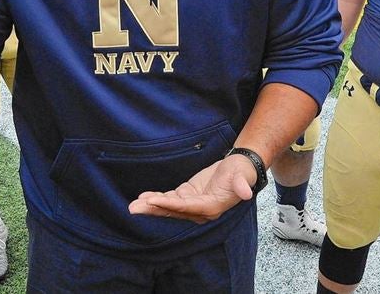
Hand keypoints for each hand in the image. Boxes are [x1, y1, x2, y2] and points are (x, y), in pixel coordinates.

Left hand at [127, 153, 256, 223]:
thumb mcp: (243, 176)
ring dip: (151, 206)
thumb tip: (247, 192)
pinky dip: (156, 198)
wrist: (239, 169)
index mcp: (211, 207)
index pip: (186, 207)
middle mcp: (200, 210)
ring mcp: (192, 204)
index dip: (169, 204)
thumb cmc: (241, 172)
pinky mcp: (188, 196)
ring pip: (168, 207)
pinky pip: (169, 199)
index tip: (152, 201)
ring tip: (133, 206)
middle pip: (173, 211)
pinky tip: (143, 198)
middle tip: (133, 209)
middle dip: (153, 209)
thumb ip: (242, 185)